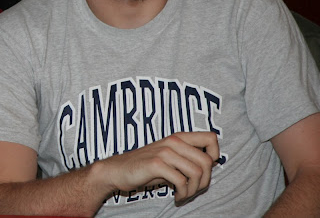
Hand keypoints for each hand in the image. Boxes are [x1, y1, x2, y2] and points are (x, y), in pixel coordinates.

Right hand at [99, 132, 218, 203]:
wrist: (118, 170)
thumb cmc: (146, 166)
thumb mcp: (169, 157)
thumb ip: (187, 156)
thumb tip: (212, 163)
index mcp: (179, 137)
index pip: (211, 137)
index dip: (215, 154)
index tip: (205, 169)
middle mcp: (174, 141)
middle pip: (207, 161)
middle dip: (205, 181)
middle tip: (193, 189)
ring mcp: (165, 151)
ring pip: (197, 172)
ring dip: (194, 190)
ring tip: (184, 194)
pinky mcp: (156, 164)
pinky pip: (182, 181)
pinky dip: (183, 194)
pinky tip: (176, 196)